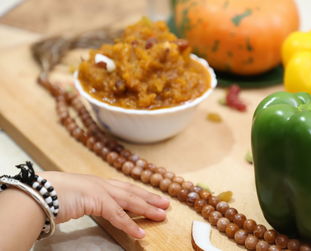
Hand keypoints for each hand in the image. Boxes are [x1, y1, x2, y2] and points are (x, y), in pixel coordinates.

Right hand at [39, 171, 169, 238]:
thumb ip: (90, 200)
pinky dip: (129, 225)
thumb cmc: (54, 194)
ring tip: (161, 216)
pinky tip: (140, 233)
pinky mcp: (97, 200)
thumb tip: (97, 206)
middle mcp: (102, 184)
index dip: (141, 193)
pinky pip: (117, 215)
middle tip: (166, 204)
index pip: (125, 188)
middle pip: (132, 191)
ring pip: (129, 201)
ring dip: (146, 209)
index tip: (154, 197)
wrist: (40, 191)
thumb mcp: (77, 196)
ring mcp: (100, 190)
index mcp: (98, 182)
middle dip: (150, 198)